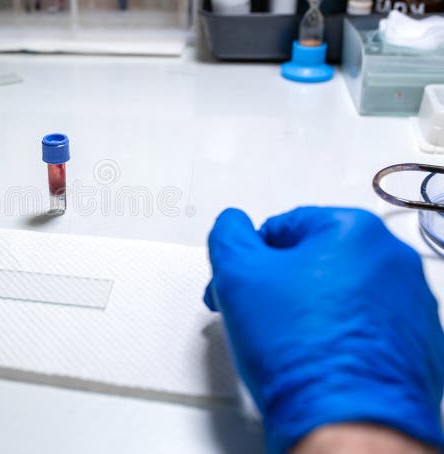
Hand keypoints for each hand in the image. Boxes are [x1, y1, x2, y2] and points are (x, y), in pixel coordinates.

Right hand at [205, 207, 443, 453]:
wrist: (347, 420)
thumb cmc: (303, 352)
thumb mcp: (237, 274)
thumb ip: (228, 234)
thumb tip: (232, 225)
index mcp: (354, 229)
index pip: (282, 227)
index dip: (250, 260)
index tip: (240, 288)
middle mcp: (392, 259)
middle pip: (315, 258)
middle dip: (279, 285)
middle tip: (258, 315)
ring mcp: (411, 303)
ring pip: (341, 292)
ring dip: (310, 310)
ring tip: (286, 343)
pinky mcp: (418, 342)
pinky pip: (366, 327)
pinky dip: (340, 337)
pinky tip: (317, 359)